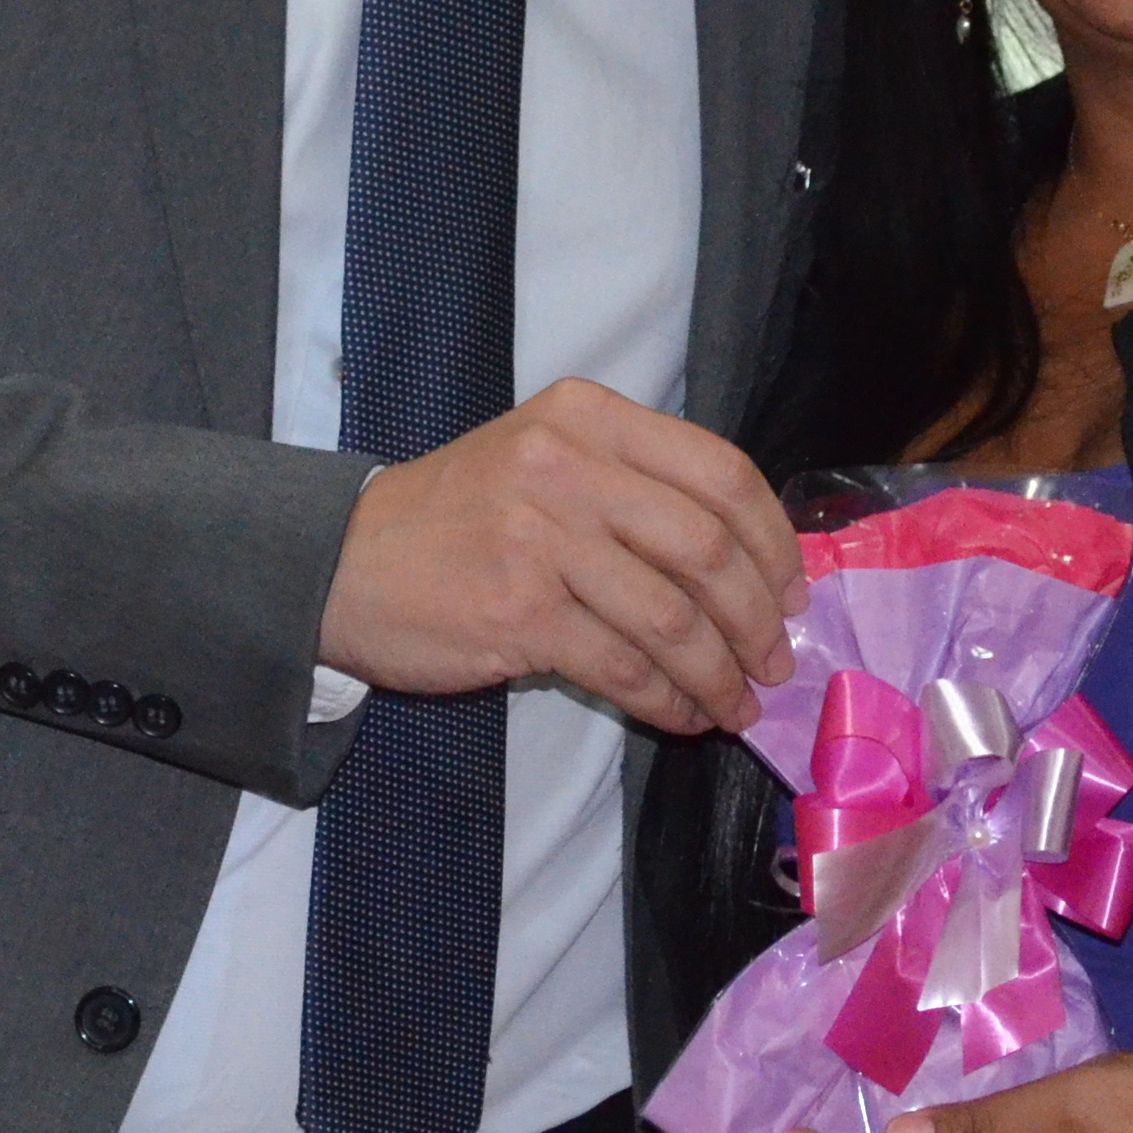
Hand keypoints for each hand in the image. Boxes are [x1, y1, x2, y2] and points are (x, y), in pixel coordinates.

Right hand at [315, 379, 803, 733]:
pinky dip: (668, 701)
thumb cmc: (457, 518)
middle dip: (758, 619)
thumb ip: (634, 486)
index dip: (774, 541)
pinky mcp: (519, 611)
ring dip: (720, 673)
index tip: (792, 591)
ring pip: (673, 618)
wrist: (341, 562)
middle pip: (707, 548)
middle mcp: (566, 465)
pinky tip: (683, 715)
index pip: (720, 471)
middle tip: (775, 661)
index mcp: (586, 417)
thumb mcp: (544, 459)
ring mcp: (540, 537)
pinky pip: (624, 667)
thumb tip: (750, 562)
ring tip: (737, 703)